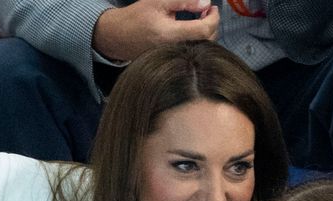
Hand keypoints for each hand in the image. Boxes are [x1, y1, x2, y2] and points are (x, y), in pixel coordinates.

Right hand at [92, 0, 218, 61]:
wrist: (119, 37)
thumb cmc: (138, 17)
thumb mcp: (159, 1)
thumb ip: (184, 0)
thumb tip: (206, 3)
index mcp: (170, 35)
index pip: (204, 30)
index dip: (213, 18)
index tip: (212, 8)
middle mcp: (174, 51)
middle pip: (206, 42)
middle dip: (211, 25)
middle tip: (206, 11)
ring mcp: (173, 59)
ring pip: (201, 49)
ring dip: (205, 33)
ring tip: (199, 18)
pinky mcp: (172, 63)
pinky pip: (191, 53)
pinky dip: (197, 40)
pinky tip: (190, 30)